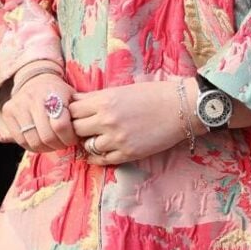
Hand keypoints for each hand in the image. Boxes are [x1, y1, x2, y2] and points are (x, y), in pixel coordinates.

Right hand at [2, 72, 77, 152]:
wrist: (36, 79)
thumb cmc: (58, 92)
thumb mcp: (71, 96)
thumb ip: (78, 113)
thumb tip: (86, 135)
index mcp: (53, 92)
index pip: (61, 125)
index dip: (69, 137)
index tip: (73, 139)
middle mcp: (33, 98)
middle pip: (47, 136)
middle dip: (59, 145)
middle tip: (64, 144)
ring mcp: (18, 106)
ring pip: (33, 142)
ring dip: (46, 148)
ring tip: (53, 144)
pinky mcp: (8, 113)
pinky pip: (21, 141)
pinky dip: (33, 147)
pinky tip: (41, 142)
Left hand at [69, 81, 186, 165]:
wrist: (180, 107)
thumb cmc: (152, 94)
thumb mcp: (122, 90)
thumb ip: (98, 98)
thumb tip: (75, 102)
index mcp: (105, 100)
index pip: (71, 110)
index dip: (70, 112)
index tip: (74, 114)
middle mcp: (107, 120)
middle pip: (74, 129)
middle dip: (75, 128)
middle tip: (82, 127)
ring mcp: (116, 139)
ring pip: (86, 146)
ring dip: (87, 142)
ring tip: (94, 138)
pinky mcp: (127, 154)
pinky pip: (100, 160)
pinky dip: (97, 156)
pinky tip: (102, 149)